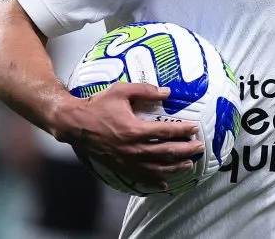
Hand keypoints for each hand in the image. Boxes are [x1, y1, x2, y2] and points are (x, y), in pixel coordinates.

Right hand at [55, 83, 203, 189]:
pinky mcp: (119, 167)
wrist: (75, 124)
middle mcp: (131, 148)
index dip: (182, 130)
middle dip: (185, 151)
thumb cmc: (99, 105)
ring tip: (189, 165)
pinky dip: (154, 181)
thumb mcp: (121, 91)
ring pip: (155, 168)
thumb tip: (168, 92)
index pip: (165, 131)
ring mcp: (125, 160)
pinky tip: (165, 184)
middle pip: (165, 152)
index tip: (195, 129)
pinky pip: (139, 177)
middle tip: (199, 148)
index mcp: (134, 129)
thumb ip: (145, 90)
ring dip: (174, 167)